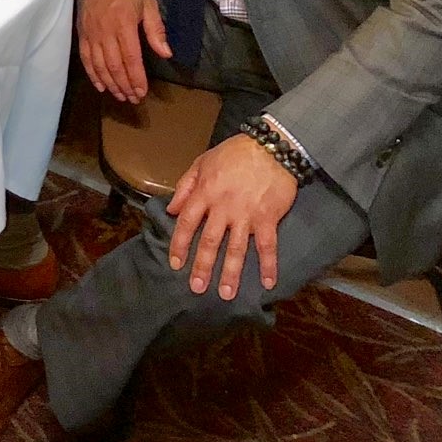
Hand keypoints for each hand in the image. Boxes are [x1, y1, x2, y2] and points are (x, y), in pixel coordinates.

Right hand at [77, 0, 169, 103]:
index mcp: (123, 23)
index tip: (142, 92)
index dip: (137, 79)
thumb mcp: (148, 2)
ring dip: (110, 83)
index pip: (131, 58)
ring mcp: (91, 32)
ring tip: (120, 96)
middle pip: (114, 66)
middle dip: (124, 86)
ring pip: (99, 65)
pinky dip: (92, 73)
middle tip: (133, 99)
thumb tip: (165, 53)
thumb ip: (155, 29)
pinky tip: (100, 85)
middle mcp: (105, 30)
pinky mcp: (82, 31)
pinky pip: (85, 57)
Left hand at [165, 133, 299, 298]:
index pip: (187, 224)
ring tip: (226, 294)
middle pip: (209, 242)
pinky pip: (268, 246)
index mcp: (204, 193)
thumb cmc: (233, 153)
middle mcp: (223, 208)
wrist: (270, 147)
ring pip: (236, 249)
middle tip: (196, 288)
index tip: (176, 264)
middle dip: (202, 266)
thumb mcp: (201, 162)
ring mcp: (246, 215)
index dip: (179, 245)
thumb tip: (171, 209)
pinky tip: (268, 283)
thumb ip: (185, 186)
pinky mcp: (268, 218)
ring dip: (230, 273)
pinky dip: (269, 265)